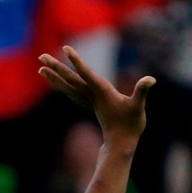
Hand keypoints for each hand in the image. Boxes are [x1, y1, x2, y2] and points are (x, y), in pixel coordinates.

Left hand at [39, 46, 154, 143]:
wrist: (121, 144)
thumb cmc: (131, 124)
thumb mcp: (138, 107)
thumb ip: (142, 92)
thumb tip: (150, 80)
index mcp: (101, 91)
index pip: (86, 73)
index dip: (76, 60)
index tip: (66, 48)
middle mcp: (91, 95)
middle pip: (70, 78)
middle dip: (56, 67)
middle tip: (41, 56)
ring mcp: (89, 101)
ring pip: (67, 86)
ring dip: (54, 77)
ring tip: (40, 69)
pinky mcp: (91, 105)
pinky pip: (72, 93)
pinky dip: (62, 86)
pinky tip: (57, 83)